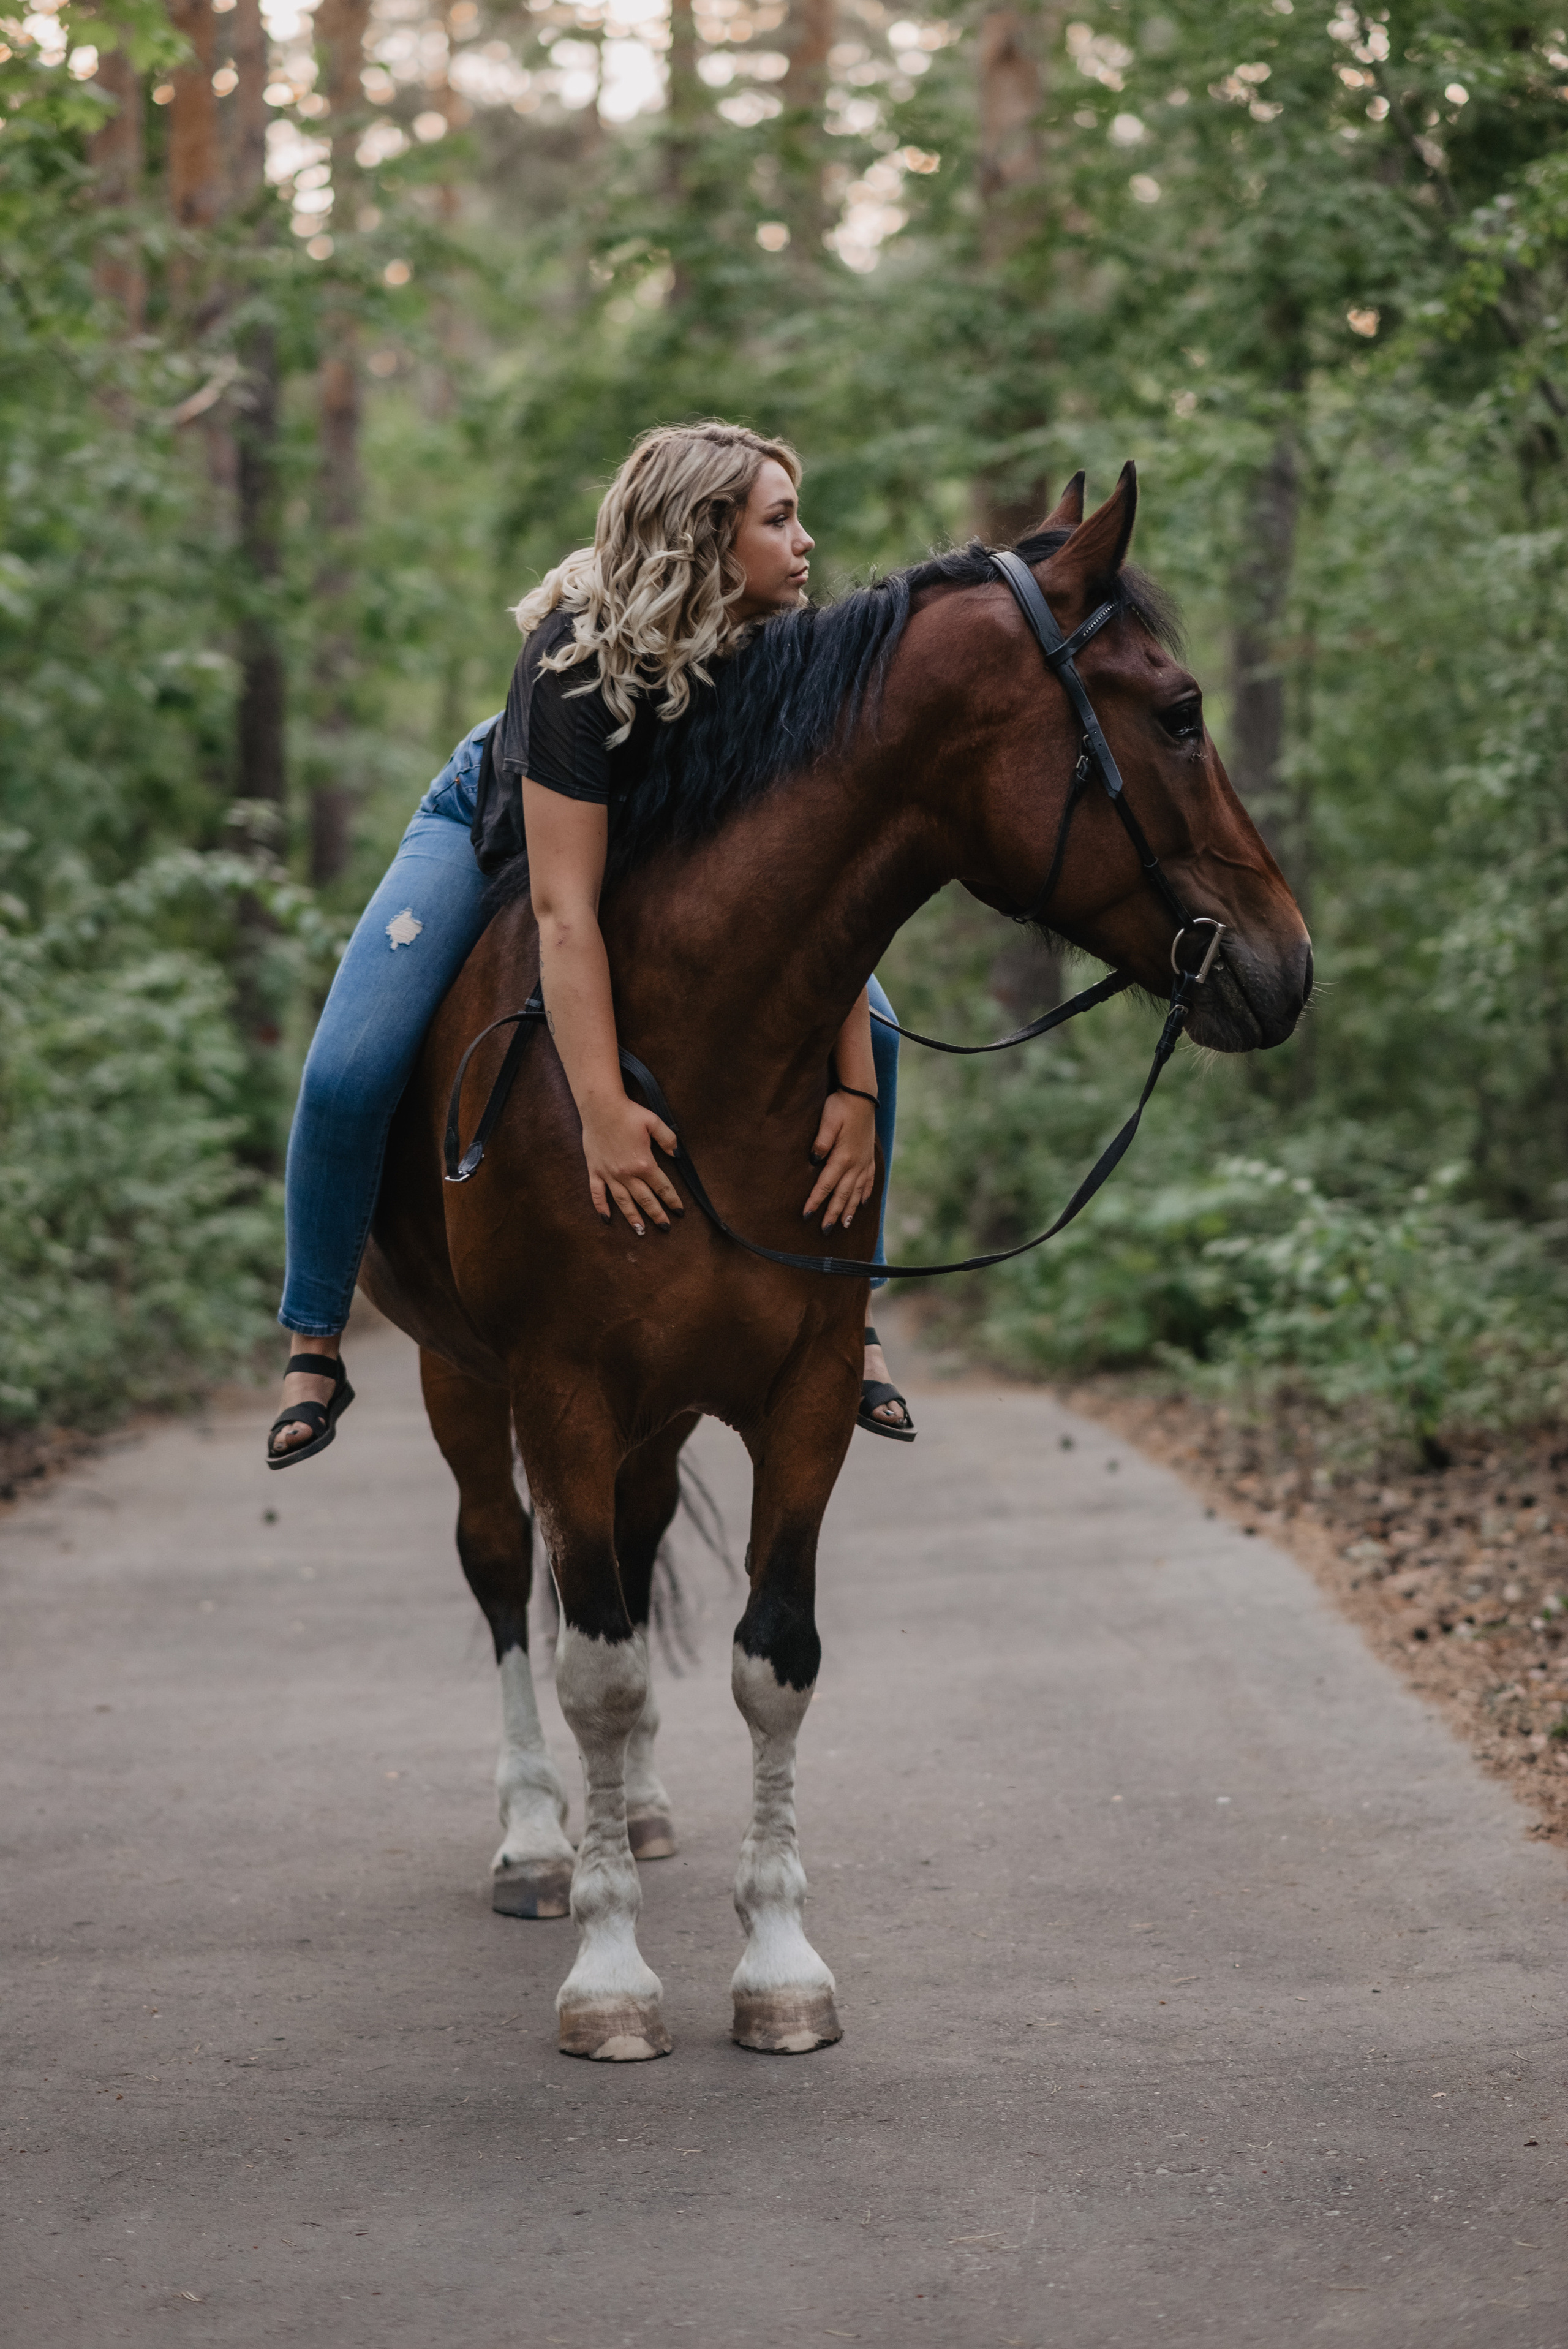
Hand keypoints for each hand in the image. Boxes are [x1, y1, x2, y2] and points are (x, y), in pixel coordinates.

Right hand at [580, 1093, 683, 1234]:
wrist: (600, 1106)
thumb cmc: (628, 1112)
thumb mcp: (654, 1122)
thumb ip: (668, 1139)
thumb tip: (677, 1154)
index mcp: (644, 1163)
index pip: (662, 1187)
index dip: (672, 1200)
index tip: (680, 1211)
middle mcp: (627, 1173)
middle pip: (645, 1199)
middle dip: (657, 1215)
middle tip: (666, 1227)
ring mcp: (609, 1174)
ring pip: (623, 1202)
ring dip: (633, 1218)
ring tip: (641, 1231)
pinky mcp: (595, 1170)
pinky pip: (597, 1193)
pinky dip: (601, 1207)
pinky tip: (607, 1219)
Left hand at [803, 1090, 877, 1232]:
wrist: (862, 1094)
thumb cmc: (841, 1105)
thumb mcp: (827, 1120)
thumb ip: (821, 1142)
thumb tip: (813, 1161)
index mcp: (842, 1157)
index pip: (825, 1185)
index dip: (815, 1201)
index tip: (806, 1216)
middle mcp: (855, 1163)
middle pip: (842, 1194)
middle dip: (832, 1213)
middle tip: (824, 1231)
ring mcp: (864, 1161)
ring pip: (856, 1192)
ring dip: (849, 1209)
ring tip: (843, 1225)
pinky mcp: (869, 1156)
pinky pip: (868, 1181)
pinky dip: (865, 1194)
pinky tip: (863, 1203)